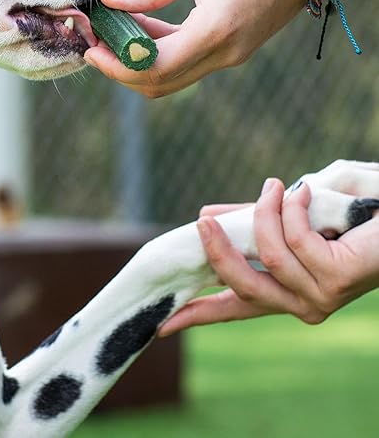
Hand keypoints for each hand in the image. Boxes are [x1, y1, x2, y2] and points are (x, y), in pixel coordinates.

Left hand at [84, 0, 305, 96]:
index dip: (117, 65)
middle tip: (94, 42)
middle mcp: (224, 53)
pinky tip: (141, 26)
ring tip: (112, 30)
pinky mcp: (232, 51)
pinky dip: (159, 53)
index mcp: (216, 30)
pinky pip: (186, 63)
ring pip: (171, 77)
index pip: (154, 68)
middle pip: (159, 83)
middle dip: (120, 68)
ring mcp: (230, 56)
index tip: (91, 47)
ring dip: (138, 61)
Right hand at [158, 178, 378, 335]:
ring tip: (274, 186)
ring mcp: (319, 296)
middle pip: (240, 285)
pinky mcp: (335, 278)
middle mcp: (300, 304)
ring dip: (264, 212)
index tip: (163, 325)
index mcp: (285, 293)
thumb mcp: (286, 216)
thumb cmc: (349, 214)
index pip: (234, 307)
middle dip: (216, 249)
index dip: (197, 315)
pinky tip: (304, 193)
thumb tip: (205, 214)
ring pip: (267, 255)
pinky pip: (294, 238)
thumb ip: (250, 220)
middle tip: (204, 219)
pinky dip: (291, 208)